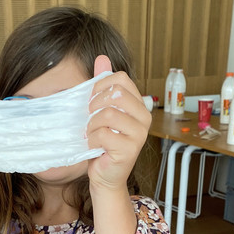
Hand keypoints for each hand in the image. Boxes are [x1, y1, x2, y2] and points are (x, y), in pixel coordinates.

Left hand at [86, 55, 151, 192]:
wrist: (105, 175)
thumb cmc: (103, 144)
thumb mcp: (101, 110)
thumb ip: (104, 85)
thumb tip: (102, 57)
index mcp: (139, 105)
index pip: (121, 78)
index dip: (100, 85)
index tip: (91, 100)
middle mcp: (144, 118)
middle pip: (116, 93)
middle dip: (95, 104)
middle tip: (89, 118)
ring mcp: (139, 134)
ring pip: (107, 114)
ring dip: (91, 125)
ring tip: (92, 135)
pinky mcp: (129, 149)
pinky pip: (103, 134)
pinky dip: (92, 140)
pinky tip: (94, 147)